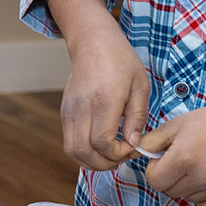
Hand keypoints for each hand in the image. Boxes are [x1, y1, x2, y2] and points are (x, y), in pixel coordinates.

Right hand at [57, 16, 151, 171]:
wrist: (93, 42)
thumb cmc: (120, 61)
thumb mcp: (140, 86)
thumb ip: (138, 118)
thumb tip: (133, 144)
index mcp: (103, 100)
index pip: (103, 142)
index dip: (118, 154)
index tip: (131, 148)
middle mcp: (82, 107)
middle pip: (84, 152)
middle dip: (105, 163)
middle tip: (121, 157)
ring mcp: (70, 110)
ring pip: (72, 151)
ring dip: (91, 161)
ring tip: (110, 155)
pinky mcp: (64, 112)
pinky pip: (69, 142)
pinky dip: (83, 152)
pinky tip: (100, 146)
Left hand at [135, 101, 205, 205]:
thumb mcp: (176, 126)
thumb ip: (150, 142)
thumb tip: (129, 153)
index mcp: (184, 158)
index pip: (154, 181)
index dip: (156, 170)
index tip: (165, 160)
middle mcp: (202, 176)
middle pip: (170, 192)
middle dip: (172, 178)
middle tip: (186, 160)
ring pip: (188, 199)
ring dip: (189, 186)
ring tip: (203, 165)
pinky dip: (205, 196)